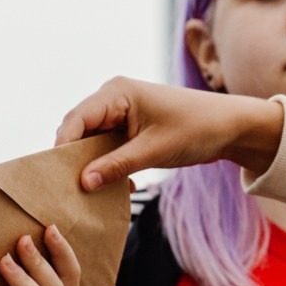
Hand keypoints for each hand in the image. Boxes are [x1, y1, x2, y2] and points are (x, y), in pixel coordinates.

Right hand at [55, 78, 285, 191]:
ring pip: (92, 141)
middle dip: (74, 160)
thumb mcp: (154, 150)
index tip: (55, 177)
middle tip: (67, 190)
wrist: (230, 127)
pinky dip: (107, 166)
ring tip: (89, 193)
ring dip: (92, 166)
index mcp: (116, 92)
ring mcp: (120, 112)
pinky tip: (116, 187)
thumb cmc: (196, 129)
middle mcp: (113, 98)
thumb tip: (82, 182)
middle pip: (79, 130)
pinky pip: (107, 147)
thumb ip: (116, 165)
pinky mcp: (129, 126)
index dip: (62, 148)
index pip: (75, 120)